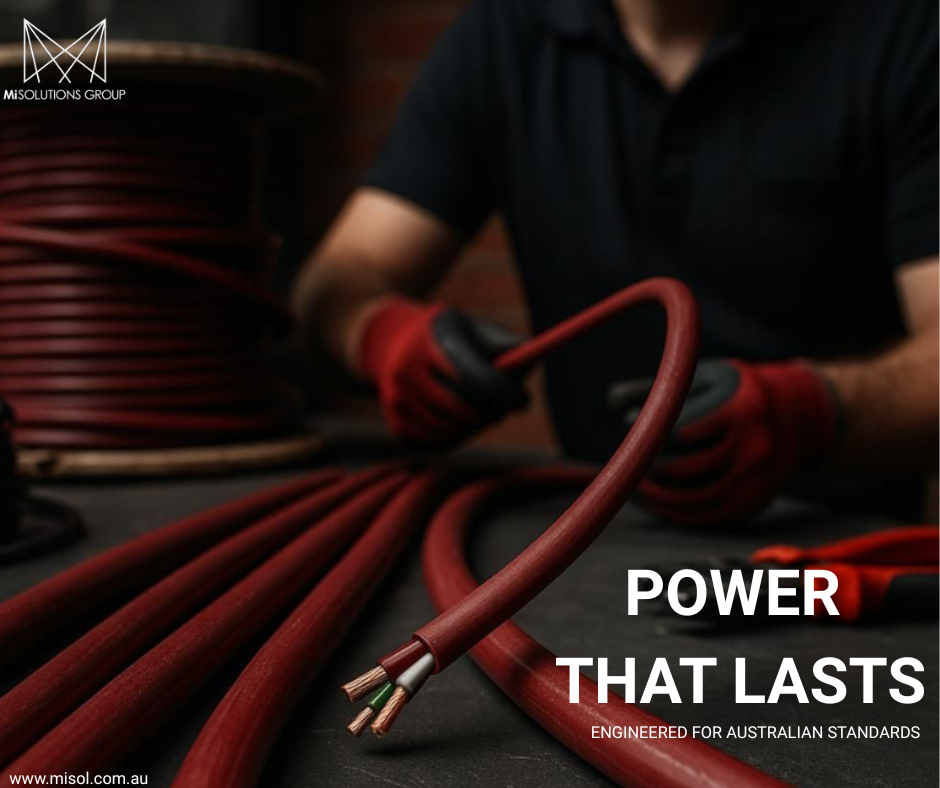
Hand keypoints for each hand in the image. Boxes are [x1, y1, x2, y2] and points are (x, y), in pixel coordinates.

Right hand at [358, 298, 527, 444]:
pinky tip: (456, 418)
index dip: (504, 394)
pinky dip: (455, 435)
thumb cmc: (451, 338)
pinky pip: (438, 443)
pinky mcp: (396, 424)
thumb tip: (535, 357)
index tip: (522, 401)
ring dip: (475, 426)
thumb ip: (506, 344)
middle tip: (503, 410)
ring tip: (479, 410)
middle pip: (463, 410)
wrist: (394, 345)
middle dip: (491, 413)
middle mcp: (407, 370)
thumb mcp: (475, 330)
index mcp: (431, 342)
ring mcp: (397, 399)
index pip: (475, 378)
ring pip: (452, 430)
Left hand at [609, 360, 838, 525]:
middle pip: (685, 468)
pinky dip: (677, 514)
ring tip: (635, 484)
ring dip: (657, 496)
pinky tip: (656, 502)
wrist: (801, 414)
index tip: (630, 426)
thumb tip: (612, 402)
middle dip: (649, 466)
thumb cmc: (738, 391)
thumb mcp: (705, 376)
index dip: (649, 433)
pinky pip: (709, 517)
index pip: (680, 432)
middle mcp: (754, 446)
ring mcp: (757, 478)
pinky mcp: (755, 501)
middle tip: (631, 459)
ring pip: (694, 498)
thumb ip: (660, 387)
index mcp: (740, 409)